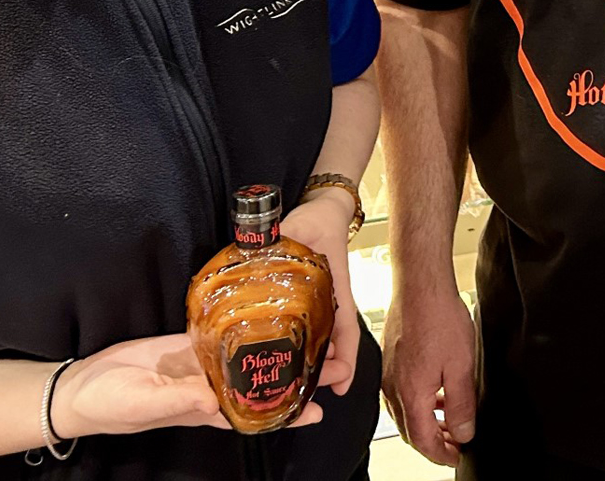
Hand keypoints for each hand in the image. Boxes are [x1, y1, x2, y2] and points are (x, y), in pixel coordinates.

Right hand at [51, 332, 323, 436]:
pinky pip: (218, 335)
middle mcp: (208, 388)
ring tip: (305, 330)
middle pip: (257, 383)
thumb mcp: (144, 404)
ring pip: (244, 356)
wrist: (82, 386)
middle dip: (290, 374)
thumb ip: (177, 401)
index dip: (285, 413)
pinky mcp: (186, 344)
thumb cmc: (111, 405)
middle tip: (328, 359)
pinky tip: (260, 311)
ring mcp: (198, 364)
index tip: (320, 406)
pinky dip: (239, 326)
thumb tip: (213, 401)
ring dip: (271, 347)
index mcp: (202, 410)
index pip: (253, 415)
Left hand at [282, 192, 362, 398]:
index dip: (345, 360)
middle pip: (331, 345)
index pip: (346, 331)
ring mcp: (317, 303)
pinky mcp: (302, 300)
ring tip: (289, 383)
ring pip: (317, 340)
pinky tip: (278, 358)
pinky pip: (301, 328)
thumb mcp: (299, 228)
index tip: (341, 386)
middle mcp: (329, 303)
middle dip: (322, 371)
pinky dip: (295, 346)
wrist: (322, 211)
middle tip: (304, 394)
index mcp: (335, 292)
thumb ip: (279, 237)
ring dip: (308, 362)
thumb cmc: (317, 222)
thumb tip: (258, 248)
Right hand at [381, 282, 476, 465]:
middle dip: (433, 442)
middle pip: (410, 430)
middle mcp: (393, 387)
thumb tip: (463, 433)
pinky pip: (401, 392)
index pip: (422, 441)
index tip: (456, 456)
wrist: (420, 284)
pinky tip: (435, 391)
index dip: (441, 454)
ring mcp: (389, 373)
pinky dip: (418, 402)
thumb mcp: (462, 366)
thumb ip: (462, 405)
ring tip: (448, 419)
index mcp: (411, 394)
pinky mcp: (390, 359)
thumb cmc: (438, 317)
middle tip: (454, 443)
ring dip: (426, 422)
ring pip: (404, 412)